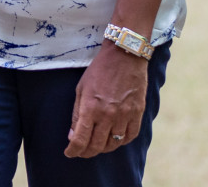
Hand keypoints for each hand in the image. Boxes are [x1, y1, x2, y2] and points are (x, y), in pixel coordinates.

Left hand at [65, 45, 148, 159]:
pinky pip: (129, 137)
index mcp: (90, 108)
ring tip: (97, 146)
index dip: (73, 150)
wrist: (124, 56)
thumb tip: (72, 135)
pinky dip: (121, 142)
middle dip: (86, 153)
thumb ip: (77, 114)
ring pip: (113, 144)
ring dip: (103, 148)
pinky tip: (115, 139)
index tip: (69, 153)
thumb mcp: (81, 89)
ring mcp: (124, 115)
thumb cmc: (99, 70)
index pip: (80, 140)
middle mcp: (108, 115)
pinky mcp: (137, 113)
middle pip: (96, 146)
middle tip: (81, 152)